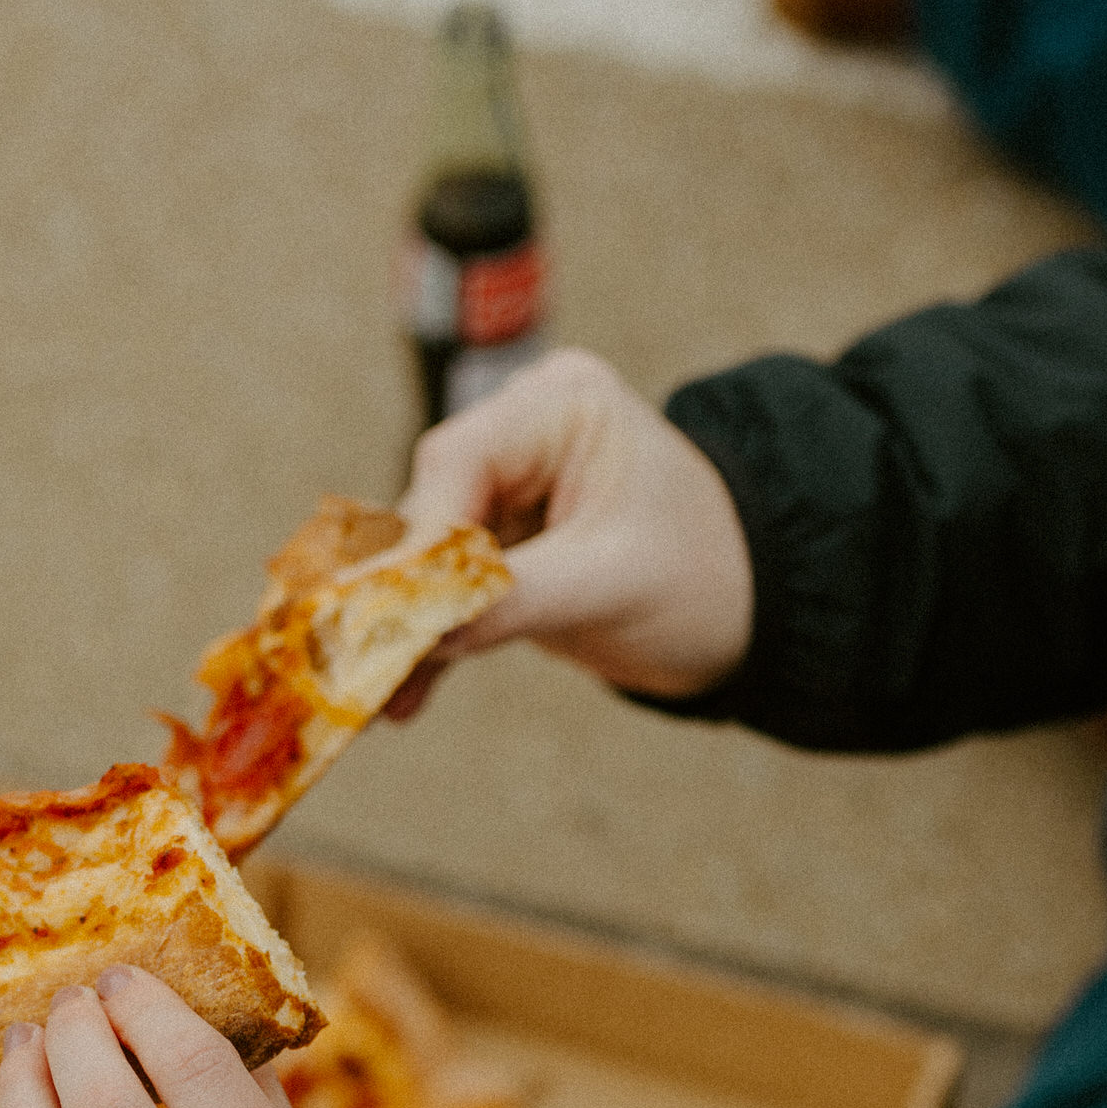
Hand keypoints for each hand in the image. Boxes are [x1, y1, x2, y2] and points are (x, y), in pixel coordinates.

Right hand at [390, 347, 753, 715]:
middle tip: (356, 659)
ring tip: (375, 699)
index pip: (457, 461)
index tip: (380, 611)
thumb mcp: (611, 585)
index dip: (417, 540)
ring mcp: (508, 491)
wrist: (750, 611)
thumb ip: (512, 600)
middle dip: (399, 593)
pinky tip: (405, 701)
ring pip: (427, 561)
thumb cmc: (704, 577)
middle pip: (429, 508)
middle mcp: (524, 433)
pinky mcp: (501, 548)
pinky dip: (429, 647)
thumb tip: (416, 632)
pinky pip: (447, 596)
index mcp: (561, 406)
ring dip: (404, 632)